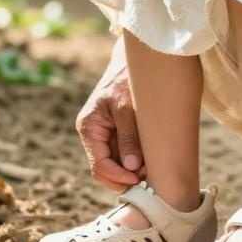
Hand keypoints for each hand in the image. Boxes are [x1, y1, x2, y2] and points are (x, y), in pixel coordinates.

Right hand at [75, 65, 144, 190]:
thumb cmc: (126, 81)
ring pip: (116, 166)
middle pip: (106, 170)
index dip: (118, 177)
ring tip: (152, 170)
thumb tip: (132, 167)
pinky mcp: (117, 134)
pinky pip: (124, 156)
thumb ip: (128, 137)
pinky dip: (136, 162)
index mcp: (89, 128)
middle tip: (148, 179)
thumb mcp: (127, 107)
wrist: (134, 62)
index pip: (99, 165)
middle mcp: (94, 135)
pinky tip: (151, 161)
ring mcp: (105, 136)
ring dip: (132, 172)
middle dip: (125, 178)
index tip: (138, 180)